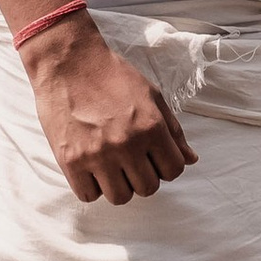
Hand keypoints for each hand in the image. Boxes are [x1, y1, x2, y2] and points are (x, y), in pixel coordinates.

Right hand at [25, 21, 198, 202]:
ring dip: (119, 185)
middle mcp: (127, 144)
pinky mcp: (70, 161)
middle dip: (144, 177)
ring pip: (120, 197)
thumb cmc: (113, 76)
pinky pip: (88, 195)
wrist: (69, 63)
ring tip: (111, 165)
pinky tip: (91, 168)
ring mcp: (97, 155)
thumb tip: (191, 159)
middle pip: (148, 188)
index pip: (174, 171)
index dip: (166, 166)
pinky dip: (91, 187)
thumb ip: (173, 131)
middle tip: (131, 160)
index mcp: (151, 127)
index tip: (154, 157)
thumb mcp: (152, 96)